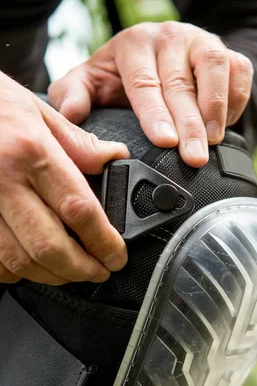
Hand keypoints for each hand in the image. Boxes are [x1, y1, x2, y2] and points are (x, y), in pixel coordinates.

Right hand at [0, 73, 129, 284]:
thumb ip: (77, 142)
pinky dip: (15, 270)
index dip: (103, 242)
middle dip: (81, 269)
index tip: (117, 256)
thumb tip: (113, 159)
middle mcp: (1, 180)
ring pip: (18, 260)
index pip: (78, 208)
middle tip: (99, 271)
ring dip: (51, 275)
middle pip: (49, 246)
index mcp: (29, 150)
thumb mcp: (38, 110)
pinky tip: (32, 264)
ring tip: (71, 272)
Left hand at [49, 22, 253, 166]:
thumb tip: (70, 113)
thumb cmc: (120, 78)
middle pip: (182, 82)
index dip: (155, 113)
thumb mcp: (90, 83)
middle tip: (194, 159)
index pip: (145, 81)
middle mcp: (169, 36)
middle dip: (190, 124)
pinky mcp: (227, 52)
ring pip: (216, 67)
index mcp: (134, 43)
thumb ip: (73, 94)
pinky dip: (238, 99)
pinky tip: (226, 126)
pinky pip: (241, 71)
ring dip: (217, 108)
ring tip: (214, 142)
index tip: (165, 141)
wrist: (156, 58)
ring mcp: (201, 41)